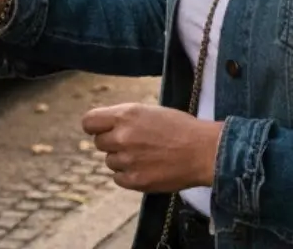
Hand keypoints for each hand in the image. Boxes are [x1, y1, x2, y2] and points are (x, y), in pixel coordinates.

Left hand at [82, 103, 223, 193]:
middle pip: (99, 143)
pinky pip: (118, 178)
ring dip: (122, 159)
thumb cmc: (181, 128)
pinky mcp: (135, 180)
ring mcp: (127, 160)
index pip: (88, 122)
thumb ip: (125, 118)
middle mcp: (122, 137)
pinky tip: (147, 168)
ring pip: (110, 162)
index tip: (102, 130)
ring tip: (146, 155)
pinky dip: (129, 175)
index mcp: (125, 115)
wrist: (204, 151)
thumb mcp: (150, 111)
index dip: (95, 126)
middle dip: (112, 143)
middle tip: (134, 143)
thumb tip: (104, 125)